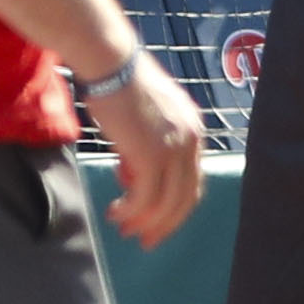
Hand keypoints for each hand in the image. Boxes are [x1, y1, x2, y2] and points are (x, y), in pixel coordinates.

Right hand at [84, 56, 207, 243]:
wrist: (110, 62)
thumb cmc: (119, 84)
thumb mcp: (142, 119)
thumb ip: (144, 148)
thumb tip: (131, 177)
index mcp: (193, 130)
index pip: (192, 181)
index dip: (175, 207)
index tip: (156, 223)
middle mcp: (191, 140)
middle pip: (184, 197)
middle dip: (164, 224)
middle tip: (144, 240)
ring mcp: (173, 148)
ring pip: (165, 203)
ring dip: (143, 221)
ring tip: (123, 227)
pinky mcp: (151, 154)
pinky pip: (145, 198)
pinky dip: (130, 211)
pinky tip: (116, 213)